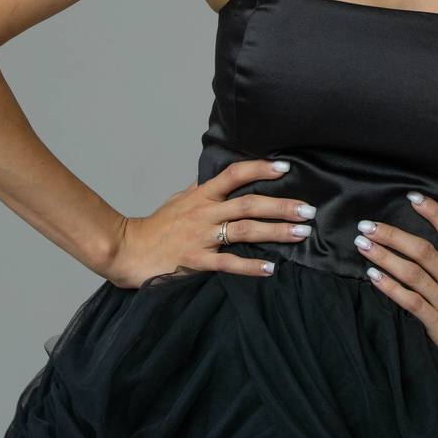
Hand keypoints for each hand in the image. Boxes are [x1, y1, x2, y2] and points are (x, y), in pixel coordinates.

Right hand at [107, 157, 318, 288]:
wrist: (128, 250)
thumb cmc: (156, 226)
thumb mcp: (178, 199)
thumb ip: (201, 188)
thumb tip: (215, 174)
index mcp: (201, 195)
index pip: (233, 175)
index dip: (259, 169)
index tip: (285, 168)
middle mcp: (204, 213)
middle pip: (248, 204)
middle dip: (281, 206)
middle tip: (308, 210)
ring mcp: (201, 237)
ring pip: (244, 231)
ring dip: (275, 232)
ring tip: (301, 234)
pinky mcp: (197, 261)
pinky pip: (228, 263)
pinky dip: (251, 266)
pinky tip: (271, 269)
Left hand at [354, 193, 437, 408]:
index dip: (435, 214)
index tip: (415, 198)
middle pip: (423, 251)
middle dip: (393, 234)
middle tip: (368, 224)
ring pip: (412, 272)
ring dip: (384, 256)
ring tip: (362, 244)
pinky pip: (411, 302)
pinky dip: (390, 287)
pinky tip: (372, 276)